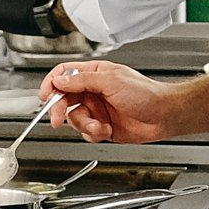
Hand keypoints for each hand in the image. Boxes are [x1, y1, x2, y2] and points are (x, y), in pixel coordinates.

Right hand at [39, 61, 175, 143]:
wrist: (164, 116)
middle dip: (60, 110)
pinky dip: (93, 134)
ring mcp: (97, 109)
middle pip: (64, 99)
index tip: (44, 96)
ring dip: (84, 125)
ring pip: (75, 119)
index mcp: (95, 74)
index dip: (51, 84)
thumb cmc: (146, 94)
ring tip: (98, 126)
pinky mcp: (102, 127)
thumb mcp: (111, 81)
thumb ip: (82, 81)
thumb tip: (59, 80)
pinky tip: (106, 131)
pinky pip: (86, 133)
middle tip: (57, 119)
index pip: (64, 75)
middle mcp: (93, 91)